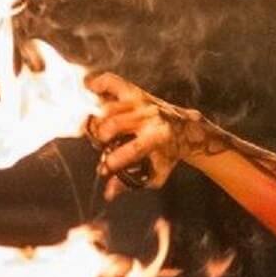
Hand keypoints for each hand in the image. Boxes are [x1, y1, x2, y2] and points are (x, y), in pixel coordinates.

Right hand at [86, 72, 210, 199]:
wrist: (186, 129)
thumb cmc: (168, 154)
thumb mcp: (155, 173)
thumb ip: (131, 183)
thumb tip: (108, 194)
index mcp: (158, 136)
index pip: (132, 149)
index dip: (114, 161)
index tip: (104, 171)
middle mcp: (150, 116)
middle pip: (113, 125)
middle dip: (101, 140)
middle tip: (101, 147)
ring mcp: (142, 101)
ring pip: (107, 108)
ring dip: (97, 122)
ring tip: (98, 132)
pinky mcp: (135, 91)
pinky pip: (112, 82)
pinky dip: (98, 85)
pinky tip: (89, 92)